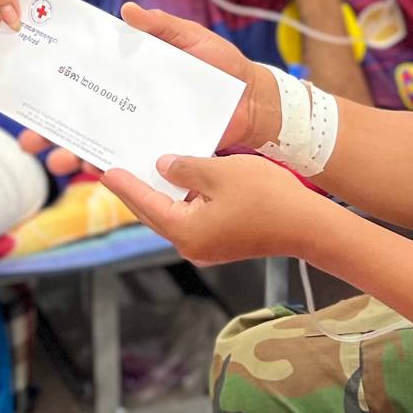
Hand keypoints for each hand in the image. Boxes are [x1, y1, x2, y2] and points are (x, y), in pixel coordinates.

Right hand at [16, 2, 276, 178]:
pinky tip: (90, 171)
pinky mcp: (161, 151)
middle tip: (27, 141)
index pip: (88, 81)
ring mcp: (143, 130)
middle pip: (83, 118)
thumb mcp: (191, 38)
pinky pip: (130, 162)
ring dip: (73, 153)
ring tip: (56, 162)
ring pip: (99, 144)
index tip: (30, 94)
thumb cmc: (224, 65)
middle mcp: (131, 105)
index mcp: (132, 76)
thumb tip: (128, 11)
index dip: (59, 89)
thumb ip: (161, 26)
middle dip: (51, 130)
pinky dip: (109, 167)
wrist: (255, 100)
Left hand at [102, 153, 331, 265]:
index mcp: (185, 230)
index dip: (123, 184)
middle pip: (154, 213)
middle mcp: (190, 244)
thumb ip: (185, 168)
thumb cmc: (267, 197)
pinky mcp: (222, 242)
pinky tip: (181, 178)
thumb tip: (163, 166)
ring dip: (160, 193)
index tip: (104, 170)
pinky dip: (182, 199)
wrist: (308, 226)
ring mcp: (207, 246)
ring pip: (173, 215)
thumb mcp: (219, 172)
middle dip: (136, 190)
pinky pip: (192, 217)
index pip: (144, 203)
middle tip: (116, 168)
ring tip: (144, 168)